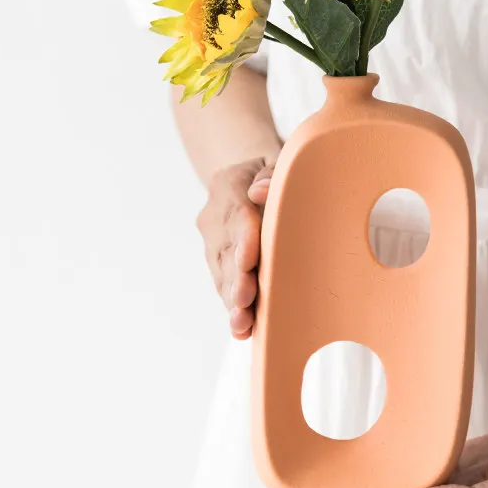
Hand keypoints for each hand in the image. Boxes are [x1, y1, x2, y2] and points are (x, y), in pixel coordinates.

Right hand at [196, 157, 274, 339]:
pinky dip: (231, 304)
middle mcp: (215, 215)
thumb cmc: (271, 172)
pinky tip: (240, 328)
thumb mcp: (274, 160)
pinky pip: (222, 282)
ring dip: (232, 299)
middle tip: (244, 302)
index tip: (248, 261)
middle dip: (236, 278)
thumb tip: (262, 191)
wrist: (245, 177)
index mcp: (229, 184)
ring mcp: (212, 238)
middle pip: (226, 249)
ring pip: (221, 271)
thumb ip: (271, 173)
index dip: (243, 239)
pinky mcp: (216, 259)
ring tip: (242, 324)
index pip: (237, 214)